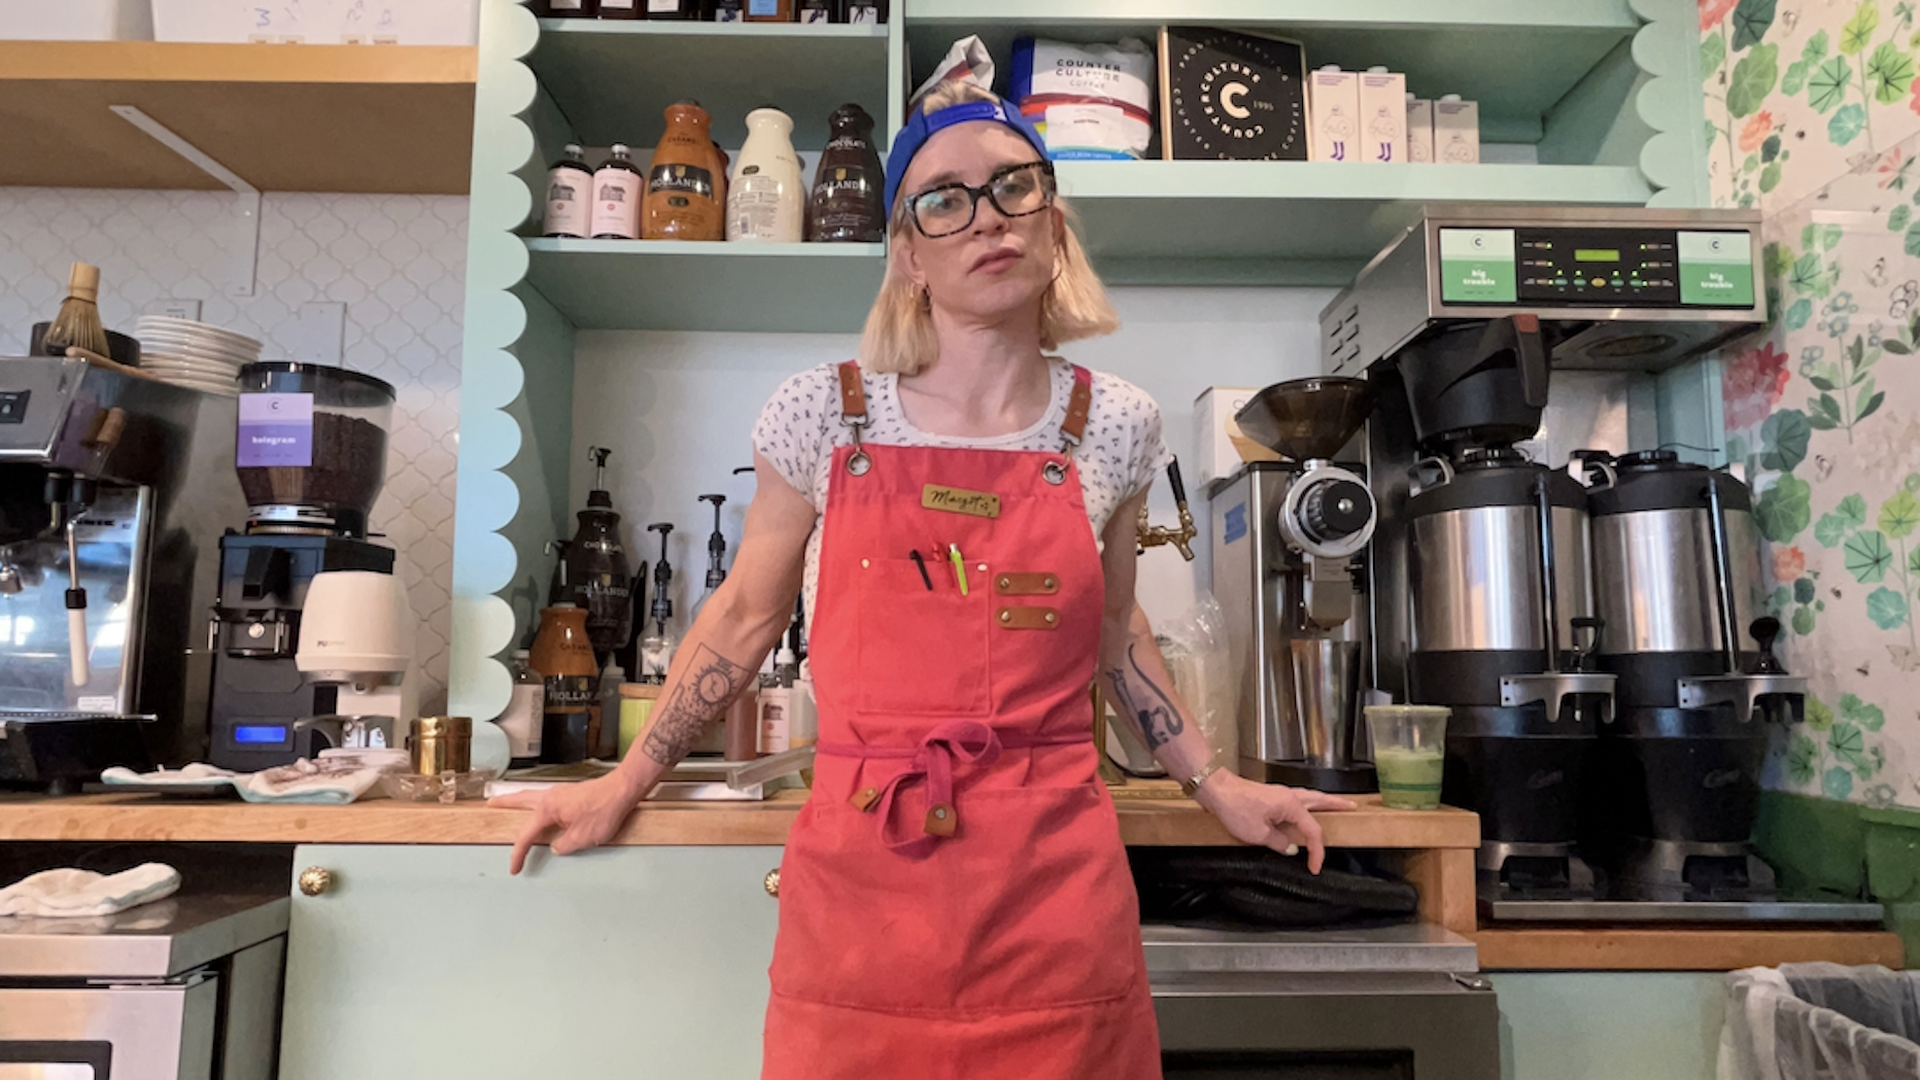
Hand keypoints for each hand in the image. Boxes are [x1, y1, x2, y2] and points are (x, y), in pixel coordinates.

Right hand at [489, 771, 646, 874]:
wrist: (623, 789)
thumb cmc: (604, 810)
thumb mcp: (582, 838)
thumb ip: (563, 846)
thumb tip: (555, 847)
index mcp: (548, 808)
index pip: (526, 835)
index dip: (518, 854)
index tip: (514, 868)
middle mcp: (550, 797)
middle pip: (520, 801)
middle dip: (504, 803)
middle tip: (490, 804)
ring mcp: (560, 792)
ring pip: (531, 796)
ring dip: (518, 799)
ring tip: (507, 802)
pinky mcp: (570, 793)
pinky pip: (545, 797)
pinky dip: (535, 800)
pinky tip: (539, 806)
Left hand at [1193, 771, 1355, 873]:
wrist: (1217, 790)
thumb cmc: (1236, 807)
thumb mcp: (1258, 834)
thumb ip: (1279, 843)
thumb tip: (1290, 848)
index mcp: (1291, 805)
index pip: (1313, 831)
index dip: (1317, 852)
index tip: (1315, 867)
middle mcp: (1289, 796)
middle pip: (1320, 801)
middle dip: (1337, 804)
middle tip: (1352, 806)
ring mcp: (1280, 794)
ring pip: (1309, 797)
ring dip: (1323, 801)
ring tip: (1334, 804)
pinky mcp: (1270, 795)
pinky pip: (1295, 799)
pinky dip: (1305, 803)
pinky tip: (1302, 809)